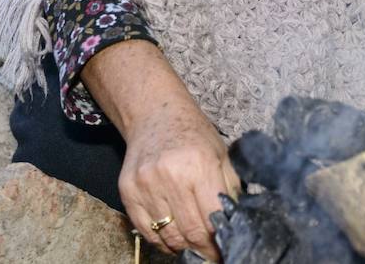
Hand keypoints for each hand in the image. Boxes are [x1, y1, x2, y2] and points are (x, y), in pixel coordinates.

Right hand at [120, 98, 238, 259]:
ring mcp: (145, 184)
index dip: (220, 242)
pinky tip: (172, 236)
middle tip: (210, 252)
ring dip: (183, 247)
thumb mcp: (221, 154)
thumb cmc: (193, 134)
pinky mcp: (127, 190)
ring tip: (192, 244)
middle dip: (204, 249)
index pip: (212, 221)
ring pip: (168, 236)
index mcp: (199, 166)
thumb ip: (231, 189)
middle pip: (191, 233)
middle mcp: (170, 175)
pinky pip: (146, 231)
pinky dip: (161, 240)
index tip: (225, 250)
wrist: (154, 114)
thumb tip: (237, 225)